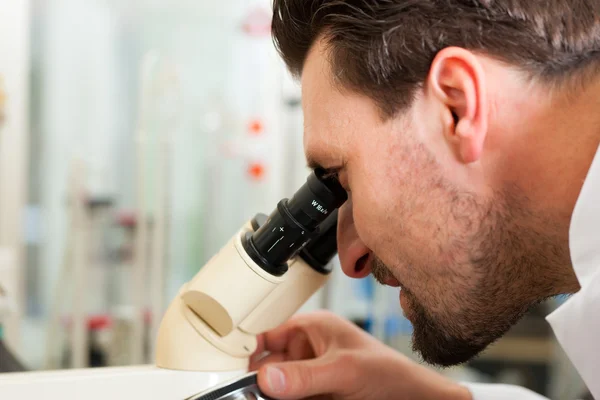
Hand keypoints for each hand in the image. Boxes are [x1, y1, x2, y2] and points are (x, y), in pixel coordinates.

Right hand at [249, 310, 470, 399]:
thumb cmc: (390, 374)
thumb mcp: (345, 372)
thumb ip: (306, 376)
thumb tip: (267, 378)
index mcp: (312, 329)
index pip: (267, 335)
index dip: (245, 348)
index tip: (224, 365)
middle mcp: (306, 351)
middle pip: (266, 366)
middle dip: (253, 380)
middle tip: (236, 393)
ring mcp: (309, 377)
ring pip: (274, 387)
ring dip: (265, 394)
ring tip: (244, 398)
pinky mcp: (313, 397)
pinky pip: (288, 399)